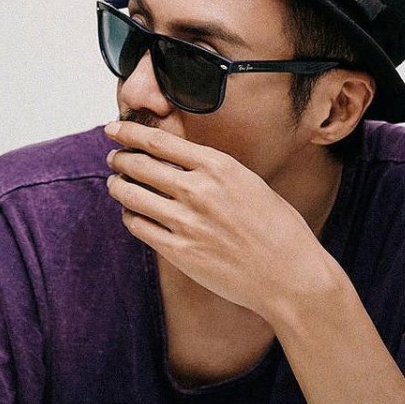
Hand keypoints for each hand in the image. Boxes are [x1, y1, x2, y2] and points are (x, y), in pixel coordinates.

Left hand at [105, 121, 334, 325]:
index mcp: (218, 166)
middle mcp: (198, 190)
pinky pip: (139, 227)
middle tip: (113, 157)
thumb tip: (178, 160)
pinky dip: (129, 216)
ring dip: (118, 186)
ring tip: (116, 183)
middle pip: (139, 165)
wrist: (290, 275)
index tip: (114, 128)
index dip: (130, 132)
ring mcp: (187, 222)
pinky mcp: (180, 252)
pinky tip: (131, 214)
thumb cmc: (277, 227)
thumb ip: (212, 169)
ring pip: (132, 196)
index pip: (159, 141)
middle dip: (120, 158)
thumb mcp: (247, 181)